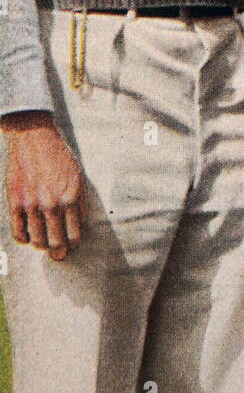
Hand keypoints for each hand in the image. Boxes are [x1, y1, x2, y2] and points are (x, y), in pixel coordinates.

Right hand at [2, 111, 86, 260]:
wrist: (33, 138)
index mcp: (71, 197)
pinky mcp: (15, 203)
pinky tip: (29, 237)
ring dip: (42, 247)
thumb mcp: (78, 176)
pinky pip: (18, 233)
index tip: (72, 244)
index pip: (75, 234)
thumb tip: (79, 224)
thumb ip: (80, 201)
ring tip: (44, 245)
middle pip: (56, 242)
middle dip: (59, 252)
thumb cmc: (59, 156)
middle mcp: (52, 204)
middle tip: (59, 255)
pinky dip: (25, 240)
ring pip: (38, 241)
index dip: (74, 243)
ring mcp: (31, 205)